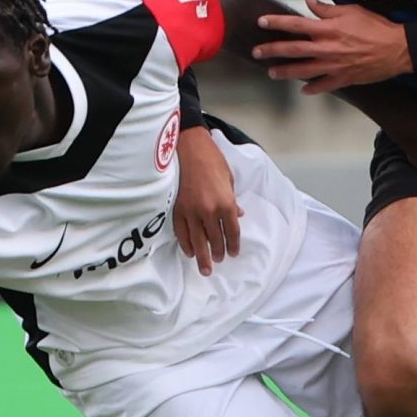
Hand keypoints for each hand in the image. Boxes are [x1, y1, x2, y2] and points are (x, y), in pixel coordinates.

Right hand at [171, 125, 242, 275]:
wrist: (189, 148)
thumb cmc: (212, 160)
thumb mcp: (229, 180)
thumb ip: (232, 201)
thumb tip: (238, 215)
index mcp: (226, 203)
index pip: (232, 232)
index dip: (234, 245)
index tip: (234, 253)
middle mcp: (210, 211)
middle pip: (215, 240)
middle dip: (218, 254)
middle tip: (218, 263)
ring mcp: (192, 212)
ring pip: (198, 241)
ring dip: (202, 256)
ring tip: (205, 269)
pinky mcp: (177, 209)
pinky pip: (182, 232)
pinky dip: (186, 244)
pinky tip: (190, 252)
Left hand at [251, 0, 412, 94]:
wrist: (397, 49)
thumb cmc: (376, 27)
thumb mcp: (351, 11)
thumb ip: (326, 9)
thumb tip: (308, 2)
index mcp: (327, 30)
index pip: (295, 25)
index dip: (276, 23)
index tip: (261, 22)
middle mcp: (326, 49)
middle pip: (292, 50)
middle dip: (272, 51)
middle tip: (257, 52)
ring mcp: (333, 66)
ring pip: (302, 70)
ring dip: (285, 72)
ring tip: (272, 73)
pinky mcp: (343, 78)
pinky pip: (323, 86)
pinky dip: (312, 89)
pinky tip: (303, 89)